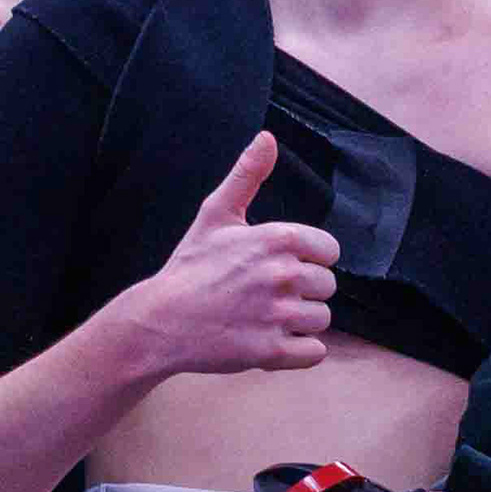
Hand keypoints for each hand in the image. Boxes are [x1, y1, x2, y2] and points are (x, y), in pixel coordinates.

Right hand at [125, 131, 338, 378]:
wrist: (161, 320)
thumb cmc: (190, 267)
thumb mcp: (215, 214)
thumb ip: (247, 175)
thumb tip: (267, 138)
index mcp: (279, 239)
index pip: (329, 251)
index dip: (309, 260)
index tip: (281, 267)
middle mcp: (284, 275)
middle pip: (327, 286)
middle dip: (303, 292)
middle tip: (267, 295)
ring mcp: (278, 316)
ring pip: (322, 320)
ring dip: (299, 323)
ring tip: (266, 318)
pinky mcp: (271, 352)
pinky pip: (314, 353)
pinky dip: (299, 351)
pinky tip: (272, 340)